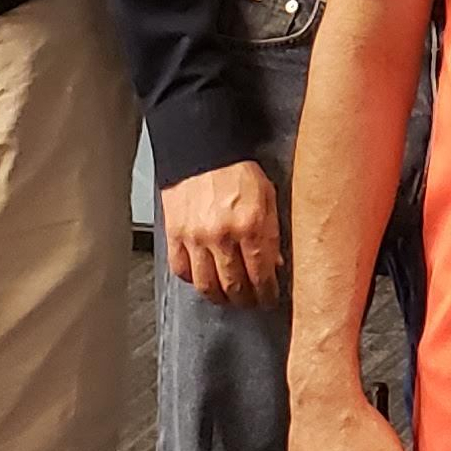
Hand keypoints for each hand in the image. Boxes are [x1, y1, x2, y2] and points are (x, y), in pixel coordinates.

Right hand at [160, 160, 281, 306]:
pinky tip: (204, 279)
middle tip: (251, 301)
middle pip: (235, 286)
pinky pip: (182, 270)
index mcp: (251, 225)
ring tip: (228, 297)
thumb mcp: (268, 197)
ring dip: (220, 297)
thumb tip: (275, 264)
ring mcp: (196, 238)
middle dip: (246, 300)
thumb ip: (272, 232)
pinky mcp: (174, 235)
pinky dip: (194, 281)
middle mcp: (223, 236)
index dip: (267, 294)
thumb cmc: (237, 169)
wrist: (203, 149)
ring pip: (207, 285)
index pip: (261, 275)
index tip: (269, 299)